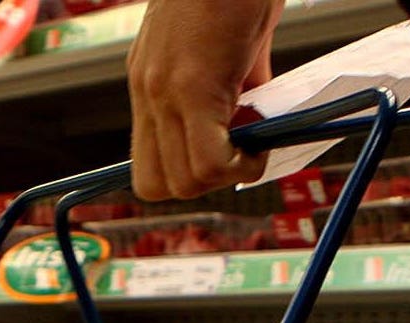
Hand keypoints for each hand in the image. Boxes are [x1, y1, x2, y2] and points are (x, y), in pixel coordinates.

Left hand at [127, 0, 285, 200]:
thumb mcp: (229, 50)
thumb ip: (235, 92)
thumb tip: (254, 128)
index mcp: (150, 82)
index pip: (147, 164)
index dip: (187, 175)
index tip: (224, 158)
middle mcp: (148, 91)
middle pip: (157, 185)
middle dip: (205, 184)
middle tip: (240, 155)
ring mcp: (163, 90)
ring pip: (185, 181)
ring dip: (228, 174)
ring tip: (255, 143)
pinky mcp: (191, 86)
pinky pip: (211, 160)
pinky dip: (242, 164)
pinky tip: (263, 138)